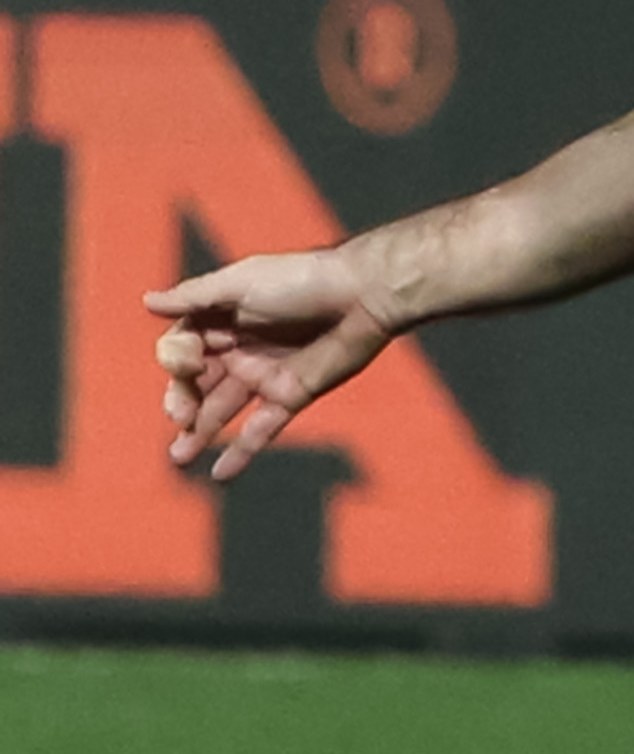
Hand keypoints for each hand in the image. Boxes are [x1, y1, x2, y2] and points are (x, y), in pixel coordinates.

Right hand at [147, 246, 400, 477]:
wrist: (365, 294)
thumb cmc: (303, 279)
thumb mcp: (242, 282)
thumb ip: (195, 298)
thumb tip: (148, 301)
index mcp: (221, 321)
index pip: (181, 351)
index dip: (176, 362)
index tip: (188, 365)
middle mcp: (239, 351)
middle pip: (195, 384)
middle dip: (181, 402)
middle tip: (180, 417)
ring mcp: (265, 375)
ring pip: (221, 410)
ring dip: (198, 434)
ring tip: (178, 458)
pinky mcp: (292, 394)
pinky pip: (262, 428)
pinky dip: (241, 451)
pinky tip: (220, 474)